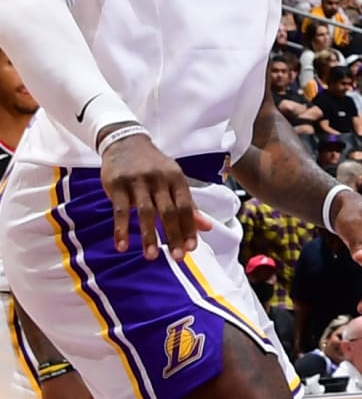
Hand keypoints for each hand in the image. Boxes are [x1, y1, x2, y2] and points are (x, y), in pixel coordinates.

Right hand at [100, 130, 213, 256]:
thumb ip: (188, 204)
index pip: (186, 206)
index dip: (190, 228)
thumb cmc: (153, 165)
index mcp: (176, 178)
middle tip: (178, 257)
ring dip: (149, 236)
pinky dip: (121, 229)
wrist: (125, 141)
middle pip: (169, 211)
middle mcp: (159, 178)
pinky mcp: (117, 184)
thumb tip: (207, 227)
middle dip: (174, 235)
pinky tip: (122, 246)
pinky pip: (120, 210)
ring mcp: (138, 181)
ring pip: (146, 212)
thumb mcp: (173, 179)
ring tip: (152, 256)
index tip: (192, 248)